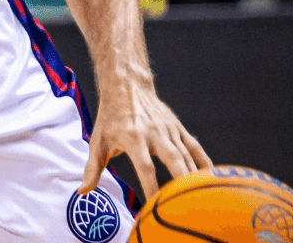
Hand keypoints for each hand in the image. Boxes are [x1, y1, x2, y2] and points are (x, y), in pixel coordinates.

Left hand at [80, 82, 210, 202]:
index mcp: (133, 138)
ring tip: (199, 197)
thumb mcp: (98, 141)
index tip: (155, 205)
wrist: (126, 86)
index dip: (151, 186)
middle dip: (180, 181)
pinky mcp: (177, 127)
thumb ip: (92, 168)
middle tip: (187, 203)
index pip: (145, 167)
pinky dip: (203, 162)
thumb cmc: (110, 118)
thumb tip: (83, 192)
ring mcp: (168, 129)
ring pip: (185, 155)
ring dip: (193, 176)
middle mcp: (153, 133)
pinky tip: (210, 178)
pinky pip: (194, 147)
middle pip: (172, 159)